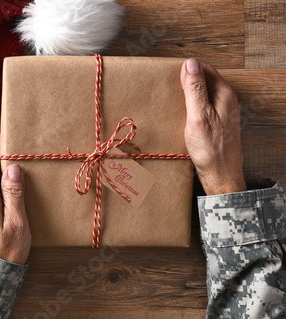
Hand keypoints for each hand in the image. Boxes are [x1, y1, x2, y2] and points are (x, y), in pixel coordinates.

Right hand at [180, 58, 246, 194]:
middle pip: (206, 80)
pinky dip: (192, 106)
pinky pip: (204, 107)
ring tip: (174, 99)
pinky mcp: (218, 124)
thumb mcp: (198, 116)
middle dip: (188, 80)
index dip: (189, 69)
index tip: (172, 74)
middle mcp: (227, 101)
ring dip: (189, 94)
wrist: (221, 175)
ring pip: (204, 94)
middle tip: (170, 86)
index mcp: (224, 95)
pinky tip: (182, 114)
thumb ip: (195, 89)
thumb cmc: (210, 149)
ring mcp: (223, 113)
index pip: (206, 69)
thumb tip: (190, 64)